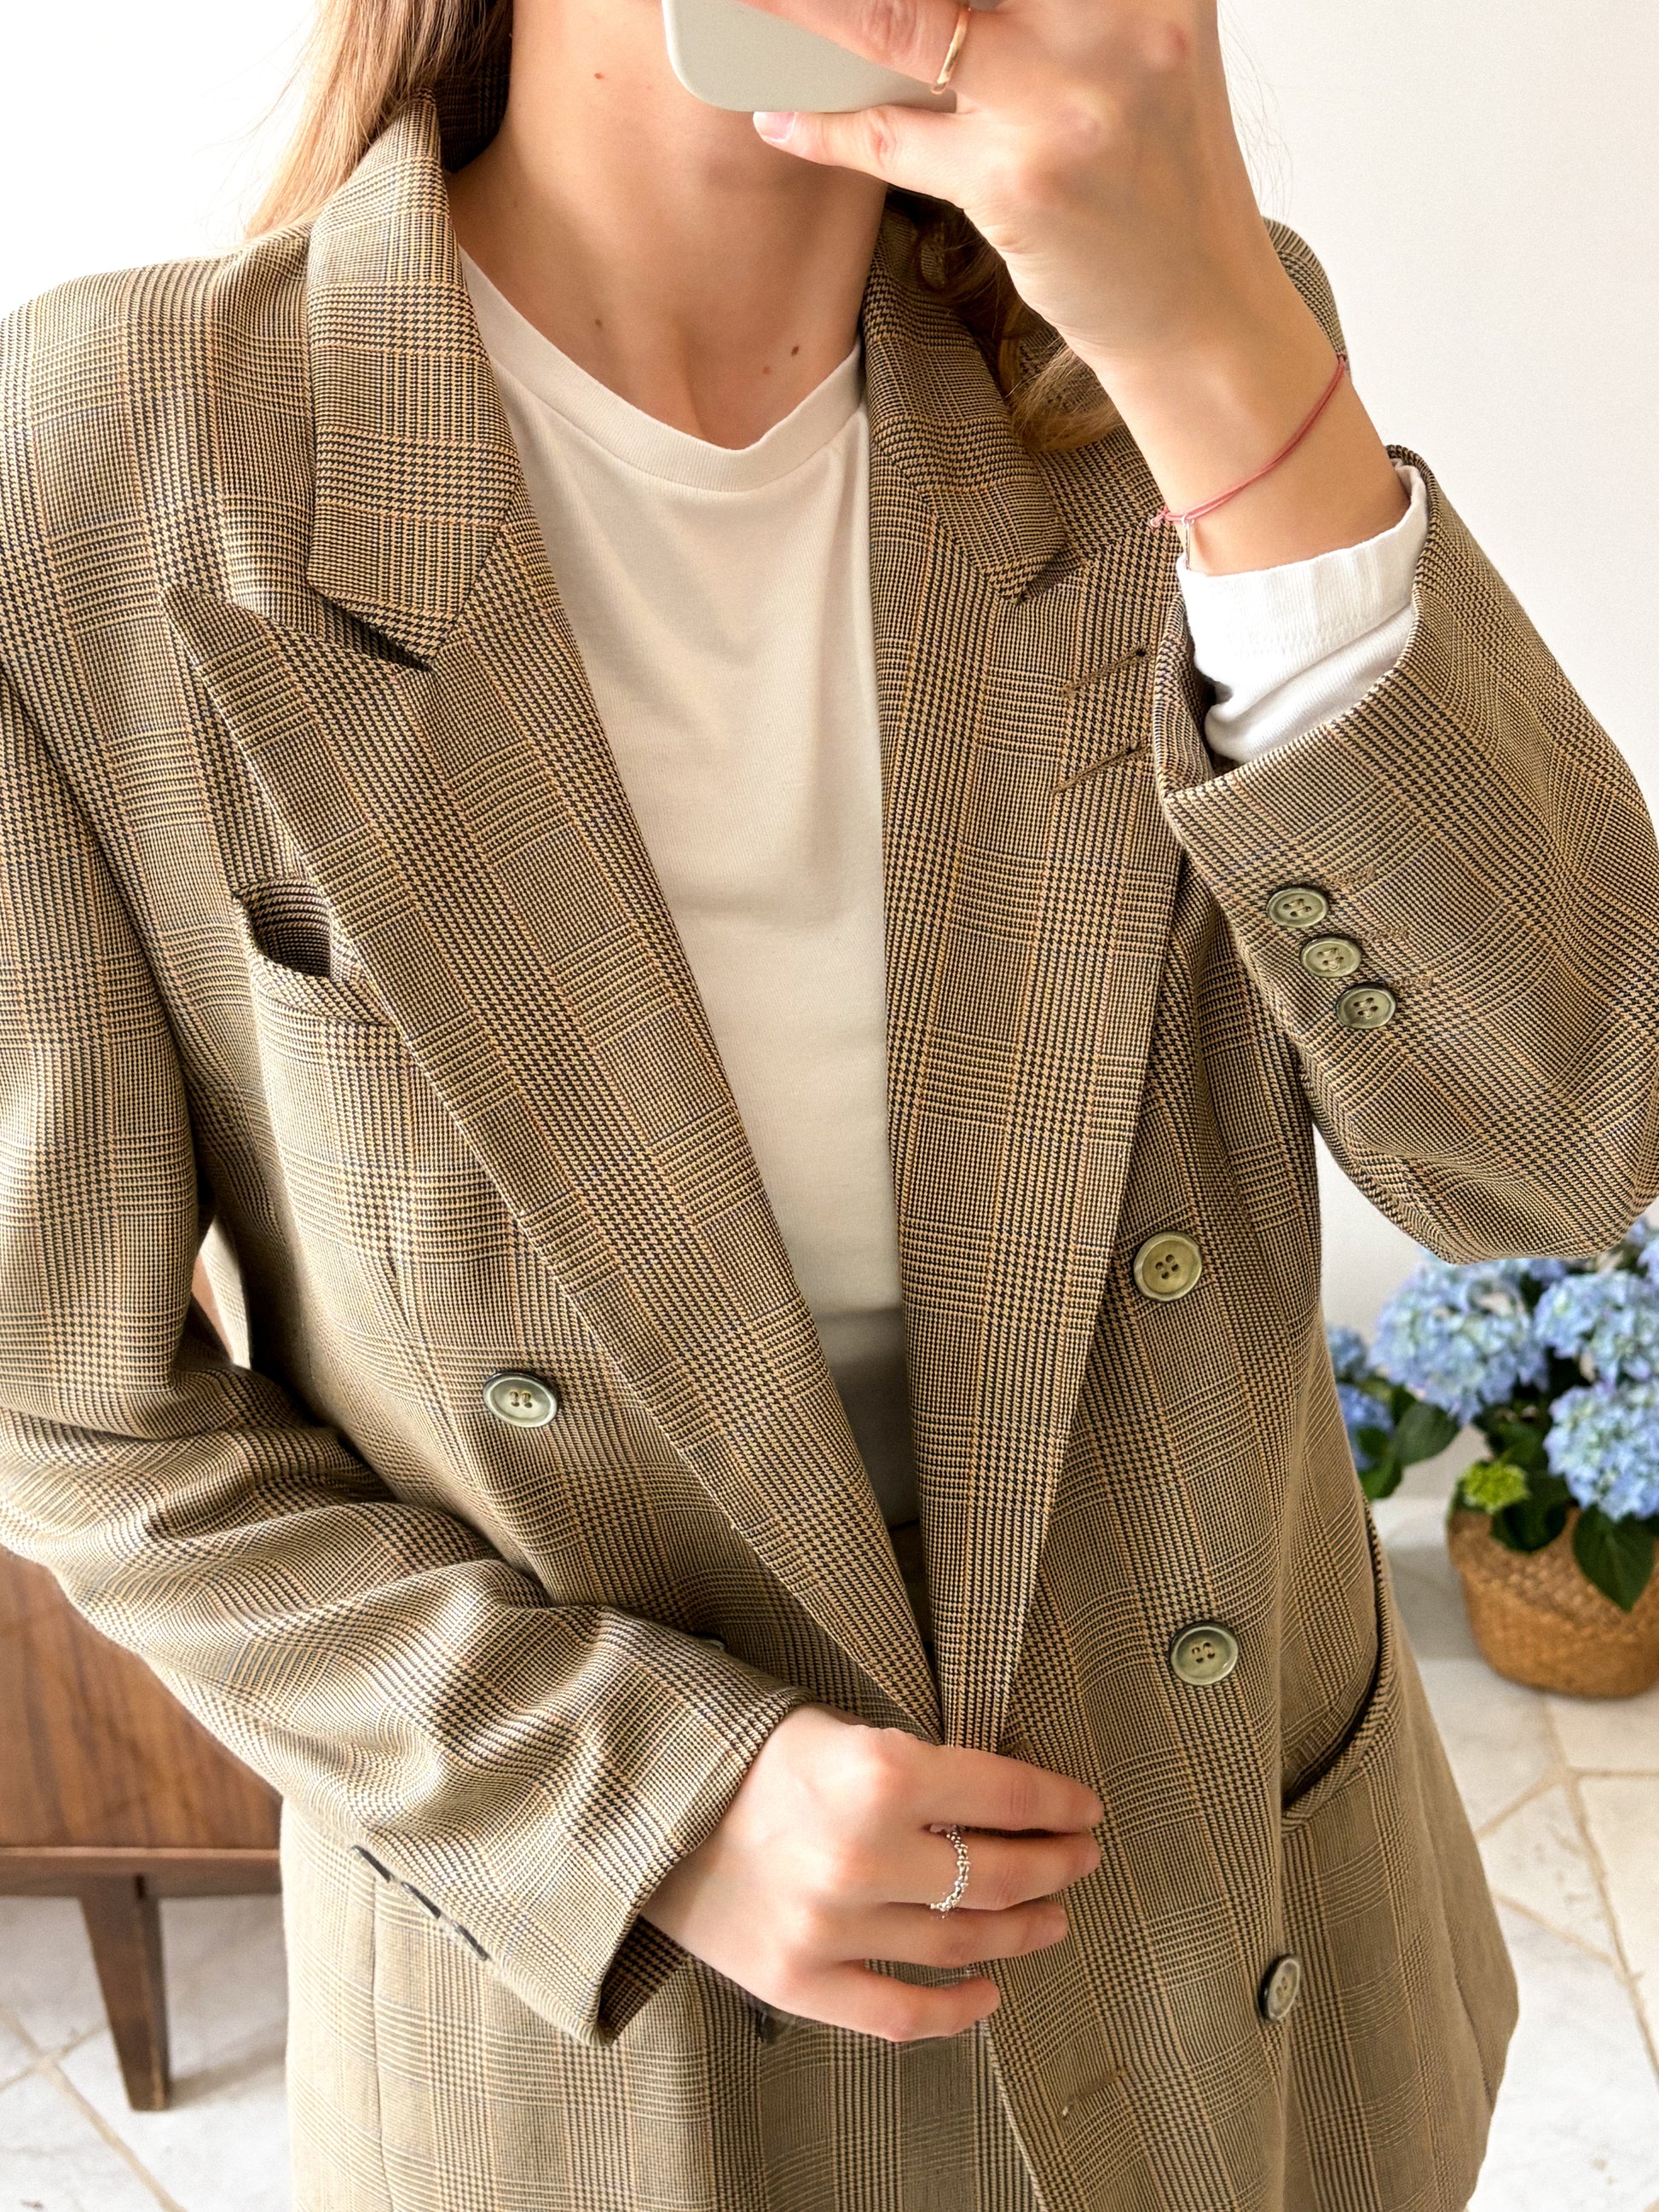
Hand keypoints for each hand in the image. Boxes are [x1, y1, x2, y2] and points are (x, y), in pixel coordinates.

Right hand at [638, 1703, 1102, 2040]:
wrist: (642, 1808)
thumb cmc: (746, 1755)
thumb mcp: (835, 1728)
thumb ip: (915, 1766)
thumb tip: (1001, 1799)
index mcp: (877, 1771)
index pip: (1001, 1795)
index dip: (1056, 1802)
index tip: (1086, 1808)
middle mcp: (862, 1854)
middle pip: (997, 1875)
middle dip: (1055, 1866)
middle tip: (1082, 1858)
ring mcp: (830, 1927)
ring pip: (963, 1944)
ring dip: (1022, 1931)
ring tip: (1051, 1918)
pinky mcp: (799, 1984)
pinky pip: (900, 2015)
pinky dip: (957, 2011)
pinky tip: (990, 1993)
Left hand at [748, 0, 1408, 570]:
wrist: (1202, 311)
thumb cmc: (1155, 174)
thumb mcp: (1132, 45)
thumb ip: (1052, 4)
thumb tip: (934, 3)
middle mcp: (1118, 14)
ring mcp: (1067, 100)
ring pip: (899, 19)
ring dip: (805, 9)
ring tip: (746, 1)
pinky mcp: (1021, 183)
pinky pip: (892, 137)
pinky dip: (826, 127)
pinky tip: (783, 117)